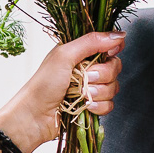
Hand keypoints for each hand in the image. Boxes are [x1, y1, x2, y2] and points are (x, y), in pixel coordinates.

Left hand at [0, 31, 124, 152]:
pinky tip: (85, 106)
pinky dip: (98, 106)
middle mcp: (87, 68)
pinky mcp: (92, 106)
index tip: (109, 53)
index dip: (113, 49)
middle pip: (115, 66)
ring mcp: (90, 88)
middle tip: (85, 77)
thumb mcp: (64, 56)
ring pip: (113, 86)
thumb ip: (91, 42)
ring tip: (81, 95)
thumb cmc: (43, 85)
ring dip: (98, 92)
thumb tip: (118, 35)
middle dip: (102, 74)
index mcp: (80, 53)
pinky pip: (110, 105)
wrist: (35, 117)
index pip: (108, 45)